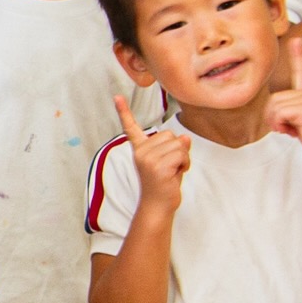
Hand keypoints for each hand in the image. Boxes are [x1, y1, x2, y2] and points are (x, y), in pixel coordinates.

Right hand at [114, 93, 191, 207]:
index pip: (131, 128)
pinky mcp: (158, 166)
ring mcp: (148, 159)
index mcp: (139, 149)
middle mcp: (141, 152)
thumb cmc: (164, 184)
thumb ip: (176, 146)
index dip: (123, 111)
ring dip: (183, 158)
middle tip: (170, 167)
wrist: (158, 206)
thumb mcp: (170, 161)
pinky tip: (176, 174)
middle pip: (170, 135)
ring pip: (179, 144)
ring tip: (173, 171)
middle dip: (178, 149)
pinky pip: (182, 154)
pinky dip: (185, 164)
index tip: (116, 96)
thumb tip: (185, 137)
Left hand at [261, 38, 301, 161]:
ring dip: (276, 123)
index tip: (296, 39)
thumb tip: (271, 108)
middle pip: (273, 98)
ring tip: (290, 129)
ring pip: (275, 107)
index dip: (298, 55)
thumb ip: (287, 109)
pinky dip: (280, 126)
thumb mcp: (299, 119)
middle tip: (286, 127)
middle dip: (272, 117)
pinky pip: (279, 114)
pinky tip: (292, 132)